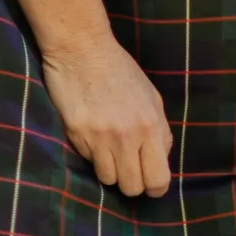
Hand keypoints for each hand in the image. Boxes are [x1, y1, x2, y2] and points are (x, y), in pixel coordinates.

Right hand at [42, 35, 173, 198]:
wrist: (82, 48)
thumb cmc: (120, 71)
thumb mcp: (152, 98)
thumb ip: (159, 132)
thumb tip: (160, 161)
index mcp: (151, 128)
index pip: (158, 180)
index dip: (155, 188)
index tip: (150, 184)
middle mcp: (127, 137)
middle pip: (132, 188)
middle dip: (132, 184)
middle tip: (129, 169)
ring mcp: (99, 138)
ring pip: (108, 180)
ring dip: (110, 170)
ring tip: (109, 151)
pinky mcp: (76, 135)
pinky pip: (87, 161)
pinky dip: (91, 154)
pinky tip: (92, 133)